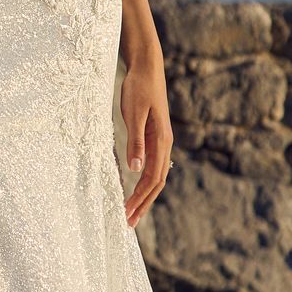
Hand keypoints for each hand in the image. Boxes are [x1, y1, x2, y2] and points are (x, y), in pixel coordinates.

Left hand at [120, 50, 171, 228]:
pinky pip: (153, 165)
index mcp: (161, 141)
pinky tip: (137, 188)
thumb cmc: (138, 88)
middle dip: (143, 204)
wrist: (147, 67)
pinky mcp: (155, 137)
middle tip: (128, 223)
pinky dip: (145, 181)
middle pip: (157, 183)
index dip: (140, 198)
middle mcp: (164, 144)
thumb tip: (135, 169)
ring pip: (156, 175)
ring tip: (132, 211)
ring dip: (144, 196)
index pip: (152, 178)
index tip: (127, 214)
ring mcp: (161, 141)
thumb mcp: (133, 114)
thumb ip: (135, 141)